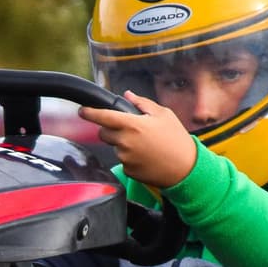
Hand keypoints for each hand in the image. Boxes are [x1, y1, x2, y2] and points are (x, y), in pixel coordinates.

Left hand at [77, 90, 198, 190]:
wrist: (185, 168)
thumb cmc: (176, 139)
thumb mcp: (163, 115)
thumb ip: (142, 104)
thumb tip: (128, 95)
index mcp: (132, 125)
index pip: (103, 117)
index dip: (89, 113)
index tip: (82, 111)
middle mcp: (125, 142)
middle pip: (104, 133)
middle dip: (111, 130)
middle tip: (130, 130)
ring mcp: (125, 158)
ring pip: (114, 147)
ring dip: (123, 144)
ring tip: (145, 145)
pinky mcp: (128, 171)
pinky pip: (123, 160)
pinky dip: (130, 157)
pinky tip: (146, 157)